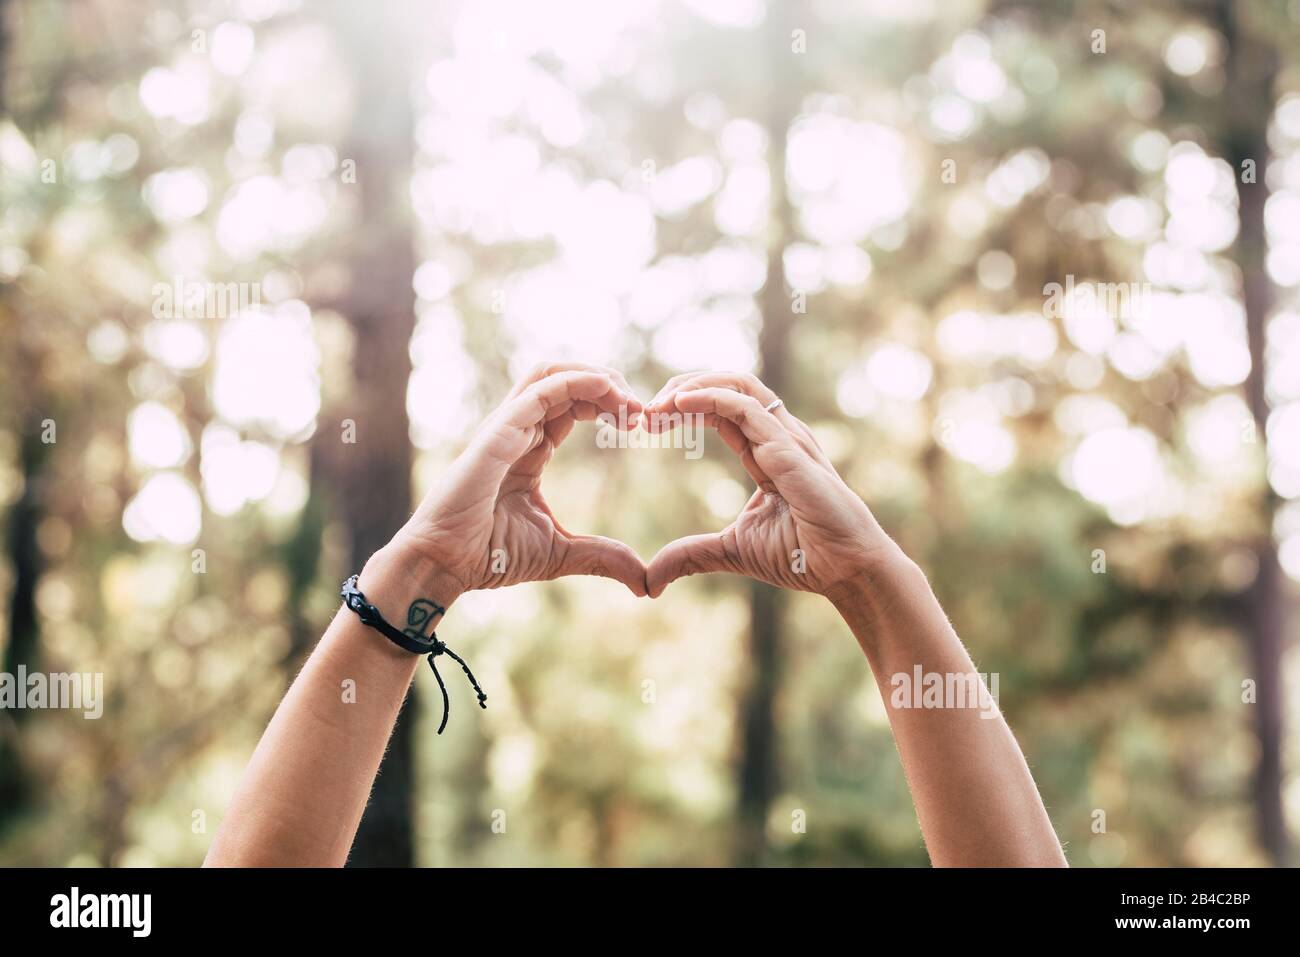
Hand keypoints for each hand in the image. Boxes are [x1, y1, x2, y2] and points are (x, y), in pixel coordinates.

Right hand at [387, 363, 648, 602]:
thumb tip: (643, 582)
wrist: (445, 565)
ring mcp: (505, 427)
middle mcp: (517, 430)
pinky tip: (607, 392)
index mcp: (529, 449)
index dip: (608, 405)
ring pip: (551, 372)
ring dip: (595, 376)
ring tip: (627, 398)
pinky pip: (540, 391)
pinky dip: (577, 382)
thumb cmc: (489, 556)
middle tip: (640, 410)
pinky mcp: (498, 432)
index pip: (572, 406)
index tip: (639, 424)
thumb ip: (601, 556)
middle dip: (609, 384)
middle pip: (566, 380)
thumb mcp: (560, 553)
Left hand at [641, 372, 904, 598]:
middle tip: (641, 411)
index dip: (681, 409)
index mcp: (764, 451)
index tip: (644, 425)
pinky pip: (744, 406)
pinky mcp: (788, 447)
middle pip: (724, 386)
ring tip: (655, 404)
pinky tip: (677, 405)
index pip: (718, 410)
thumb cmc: (802, 556)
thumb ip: (691, 555)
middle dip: (680, 389)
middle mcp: (776, 435)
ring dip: (690, 386)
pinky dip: (708, 397)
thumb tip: (650, 579)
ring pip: (736, 383)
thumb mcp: (730, 551)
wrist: (845, 570)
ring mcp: (785, 436)